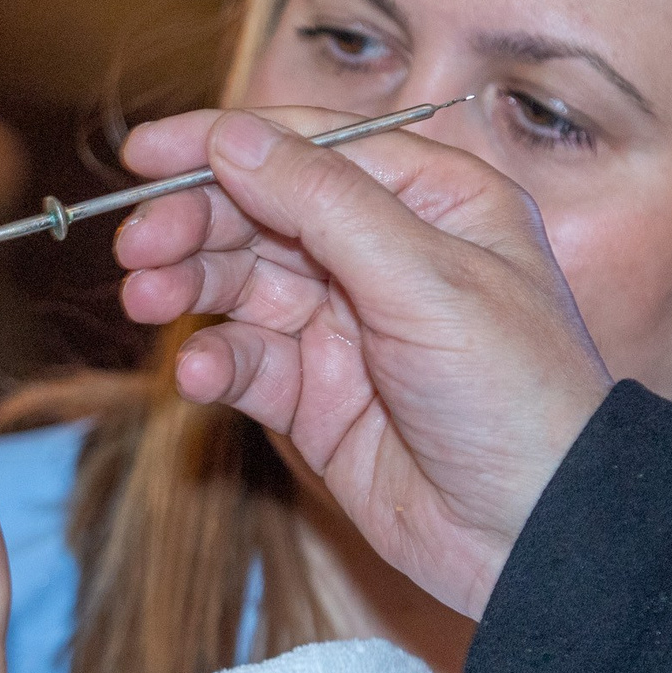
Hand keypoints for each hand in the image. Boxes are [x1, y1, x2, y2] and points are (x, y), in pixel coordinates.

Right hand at [116, 105, 612, 616]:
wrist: (535, 536)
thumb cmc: (515, 395)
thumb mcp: (424, 279)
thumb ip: (324, 204)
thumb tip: (234, 137)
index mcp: (432, 200)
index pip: (309, 148)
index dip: (222, 144)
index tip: (143, 155)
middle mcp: (384, 253)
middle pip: (260, 212)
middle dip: (194, 223)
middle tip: (136, 247)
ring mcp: (345, 327)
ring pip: (241, 283)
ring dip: (189, 288)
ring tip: (148, 301)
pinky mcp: (315, 398)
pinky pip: (246, 362)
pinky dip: (216, 362)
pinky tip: (203, 376)